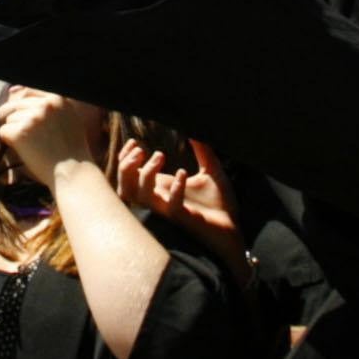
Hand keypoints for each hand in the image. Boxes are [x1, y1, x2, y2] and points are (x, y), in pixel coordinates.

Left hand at [0, 86, 103, 181]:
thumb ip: (50, 105)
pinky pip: (3, 131)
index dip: (21, 104)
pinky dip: (9, 142)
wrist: (73, 172)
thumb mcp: (70, 117)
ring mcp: (32, 118)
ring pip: (8, 118)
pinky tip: (24, 150)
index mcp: (57, 98)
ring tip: (31, 145)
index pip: (29, 91)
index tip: (21, 115)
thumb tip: (15, 90)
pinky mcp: (20, 132)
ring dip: (14, 131)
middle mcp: (44, 105)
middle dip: (15, 120)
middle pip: (14, 105)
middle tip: (24, 136)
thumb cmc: (71, 150)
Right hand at [117, 134, 240, 261]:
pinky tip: (183, 174)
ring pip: (141, 196)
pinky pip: (171, 206)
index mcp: (161, 188)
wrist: (234, 228)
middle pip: (125, 186)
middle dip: (127, 165)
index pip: (127, 175)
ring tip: (162, 155)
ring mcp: (169, 210)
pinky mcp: (184, 219)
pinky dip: (175, 189)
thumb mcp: (211, 171)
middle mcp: (160, 199)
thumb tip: (195, 130)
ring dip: (146, 173)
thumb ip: (203, 151)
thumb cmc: (219, 204)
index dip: (124, 158)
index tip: (135, 142)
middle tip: (142, 149)